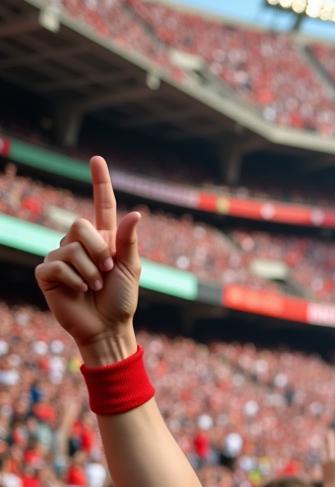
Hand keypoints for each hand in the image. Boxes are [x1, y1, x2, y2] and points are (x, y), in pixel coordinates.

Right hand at [35, 157, 140, 359]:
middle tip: (107, 273)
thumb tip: (135, 213)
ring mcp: (61, 256)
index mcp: (103, 240)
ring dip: (89, 271)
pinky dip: (74, 280)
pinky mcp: (47, 273)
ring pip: (70, 247)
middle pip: (80, 225)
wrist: (108, 327)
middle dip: (98, 250)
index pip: (101, 205)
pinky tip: (79, 291)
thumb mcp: (130, 269)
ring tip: (95, 287)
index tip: (96, 160)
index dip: (100, 182)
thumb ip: (128, 241)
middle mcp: (80, 243)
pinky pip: (57, 264)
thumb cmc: (121, 300)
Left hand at [321, 427, 334, 485]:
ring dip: (326, 441)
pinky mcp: (322, 463)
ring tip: (326, 435)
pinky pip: (322, 453)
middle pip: (331, 444)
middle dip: (331, 437)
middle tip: (331, 430)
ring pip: (325, 448)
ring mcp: (326, 460)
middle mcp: (332, 457)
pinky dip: (323, 448)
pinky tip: (323, 444)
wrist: (333, 485)